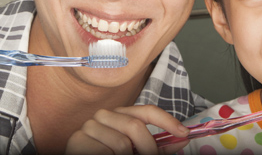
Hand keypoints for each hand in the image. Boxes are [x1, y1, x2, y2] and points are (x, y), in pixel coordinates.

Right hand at [65, 105, 189, 154]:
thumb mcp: (134, 150)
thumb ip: (157, 146)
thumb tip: (182, 139)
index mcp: (120, 114)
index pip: (147, 111)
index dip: (167, 121)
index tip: (184, 133)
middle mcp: (104, 114)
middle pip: (136, 127)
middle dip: (148, 148)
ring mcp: (89, 126)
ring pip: (121, 144)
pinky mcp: (77, 140)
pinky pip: (105, 153)